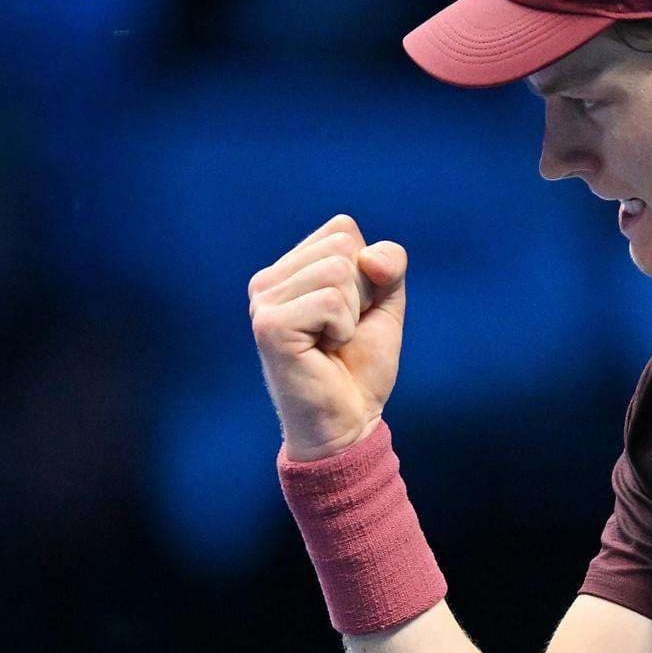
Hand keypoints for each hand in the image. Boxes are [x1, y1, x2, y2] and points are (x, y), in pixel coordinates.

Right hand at [248, 213, 408, 460]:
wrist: (348, 422)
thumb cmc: (360, 366)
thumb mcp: (385, 304)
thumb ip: (388, 265)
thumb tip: (370, 256)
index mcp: (289, 269)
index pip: (343, 229)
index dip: (368, 271)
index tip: (352, 312)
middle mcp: (268, 280)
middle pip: (343, 247)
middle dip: (363, 293)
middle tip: (342, 332)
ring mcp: (263, 301)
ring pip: (339, 272)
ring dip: (353, 314)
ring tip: (332, 342)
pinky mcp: (269, 325)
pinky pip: (332, 302)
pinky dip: (344, 329)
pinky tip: (324, 351)